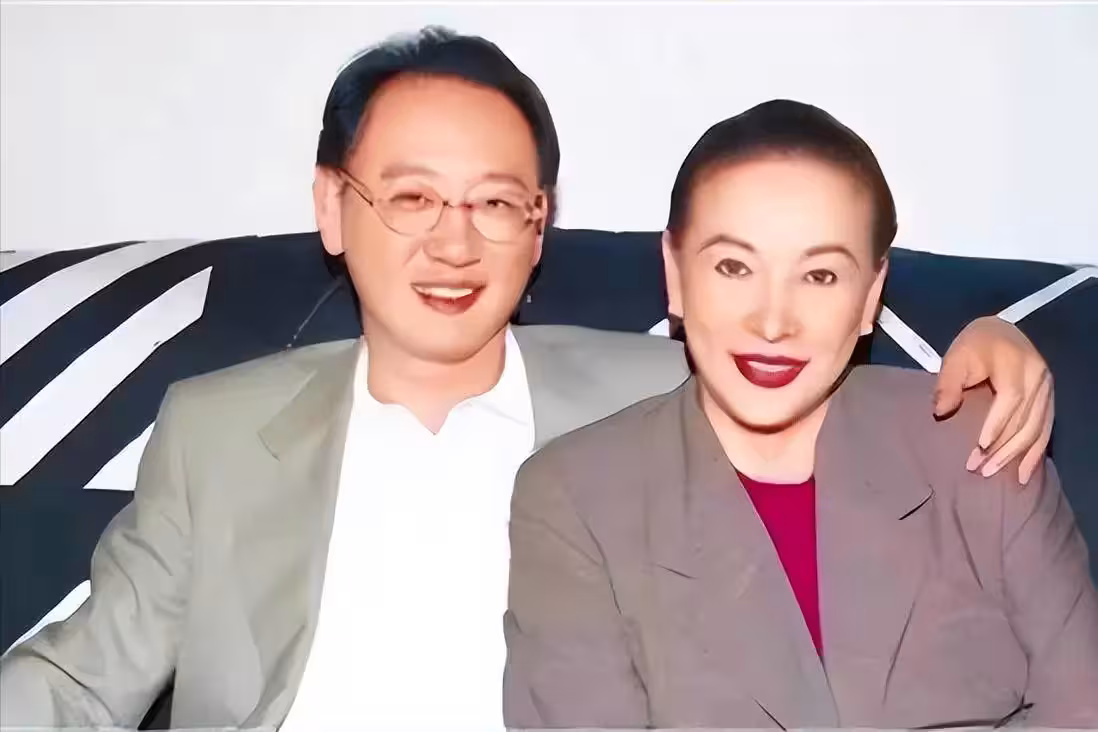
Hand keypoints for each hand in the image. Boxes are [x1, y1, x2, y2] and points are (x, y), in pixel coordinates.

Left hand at [934, 316, 1053, 484]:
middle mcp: (1038, 376)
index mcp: (1015, 362)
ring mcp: (1047, 389)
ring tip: (994, 473)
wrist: (1000, 332)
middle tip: (979, 469)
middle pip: (1025, 418)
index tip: (980, 447)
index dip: (998, 424)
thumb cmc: (974, 345)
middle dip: (1002, 447)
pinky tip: (1024, 473)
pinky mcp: (1049, 399)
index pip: (1011, 398)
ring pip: (1037, 428)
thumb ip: (946, 383)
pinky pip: (1046, 430)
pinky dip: (1034, 453)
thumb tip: (941, 411)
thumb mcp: (955, 356)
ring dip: (1016, 455)